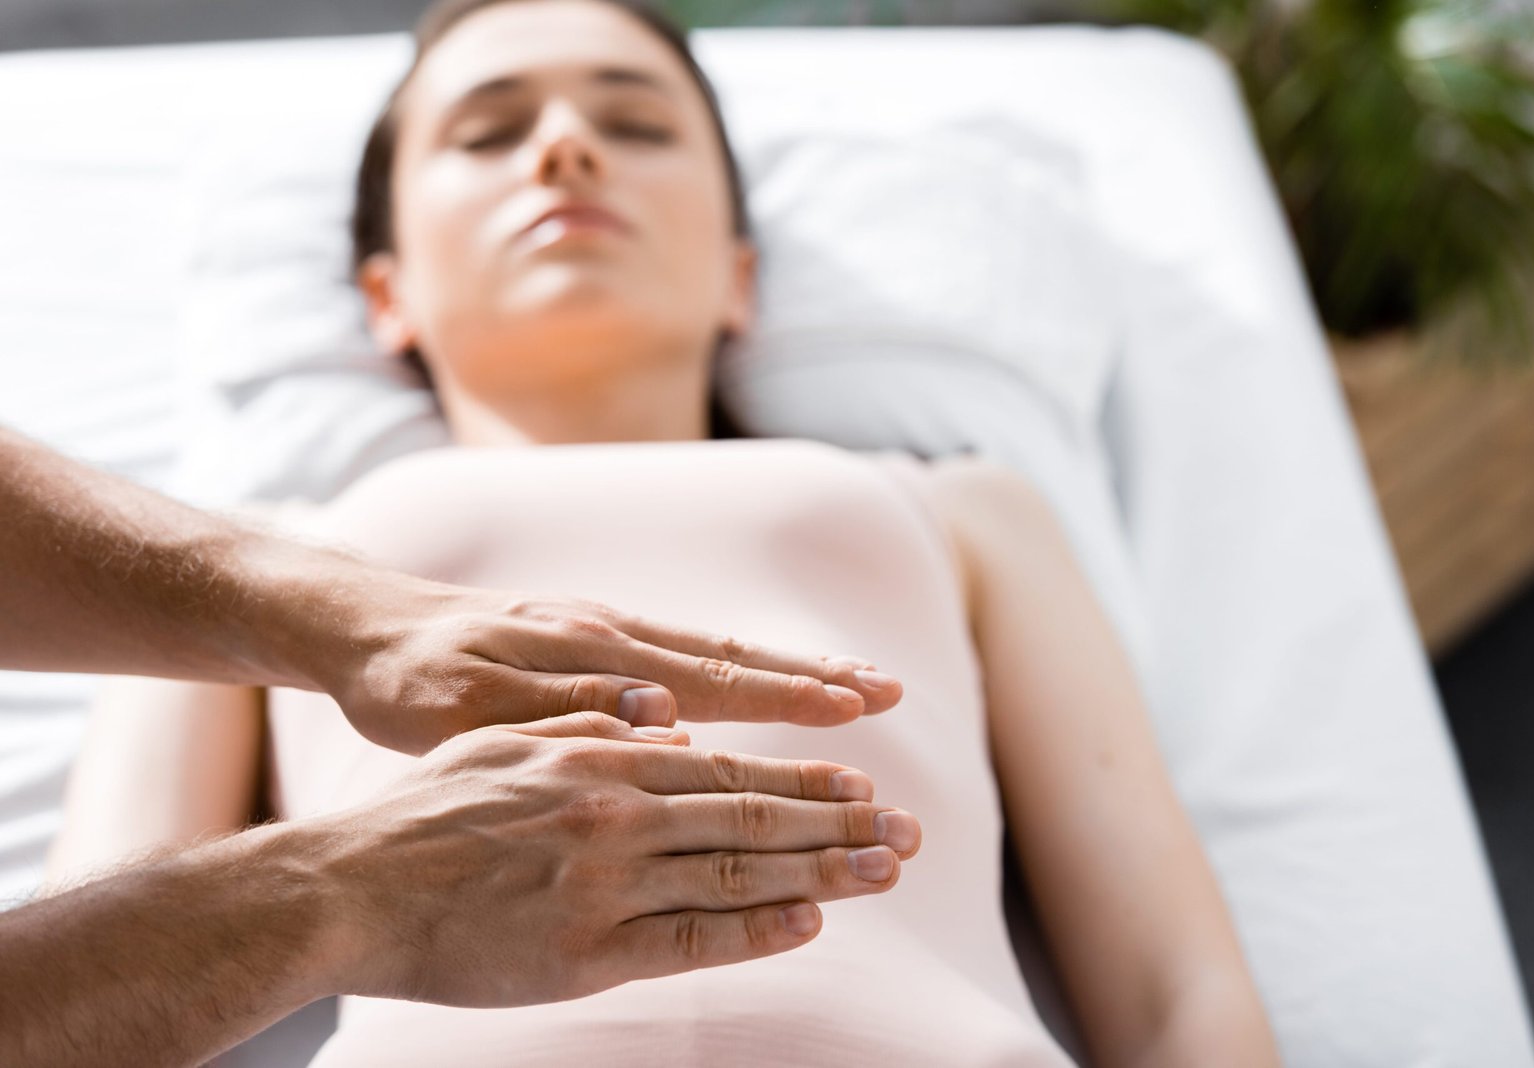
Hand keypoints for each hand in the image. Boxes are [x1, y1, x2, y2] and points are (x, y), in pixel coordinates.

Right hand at [309, 712, 920, 1006]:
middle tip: (906, 830)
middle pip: (752, 812)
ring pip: (739, 869)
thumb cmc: (424, 808)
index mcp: (600, 755)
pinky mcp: (585, 950)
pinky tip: (808, 919)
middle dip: (839, 821)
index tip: (858, 782)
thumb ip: (588, 730)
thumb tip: (659, 725)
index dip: (800, 776)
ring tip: (886, 868)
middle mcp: (617, 809)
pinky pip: (692, 938)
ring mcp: (606, 880)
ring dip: (824, 869)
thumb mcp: (508, 741)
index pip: (725, 764)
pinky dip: (757, 926)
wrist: (349, 882)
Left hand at [327, 582, 903, 754]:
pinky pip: (679, 651)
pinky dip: (731, 667)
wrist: (361, 626)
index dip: (790, 696)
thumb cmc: (408, 682)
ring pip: (712, 649)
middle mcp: (611, 631)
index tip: (858, 706)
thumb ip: (569, 709)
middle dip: (814, 675)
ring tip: (846, 683)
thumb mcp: (470, 708)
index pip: (713, 677)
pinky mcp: (586, 635)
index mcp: (593, 653)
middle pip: (732, 655)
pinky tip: (748, 684)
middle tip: (889, 688)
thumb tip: (666, 712)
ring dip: (784, 668)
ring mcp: (602, 628)